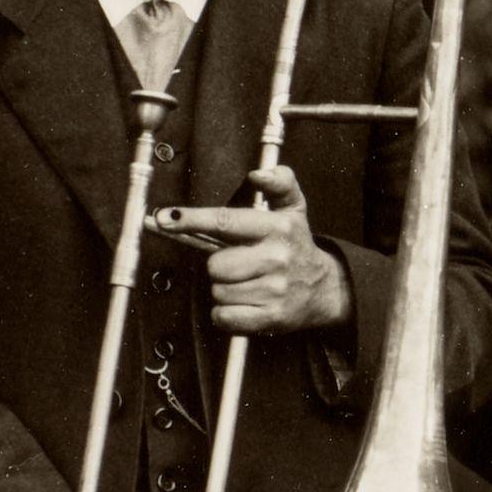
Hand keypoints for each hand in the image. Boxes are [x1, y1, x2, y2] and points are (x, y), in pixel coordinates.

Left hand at [169, 170, 349, 336]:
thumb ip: (279, 182)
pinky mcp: (272, 317)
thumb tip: (259, 174)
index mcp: (277, 227)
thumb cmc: (296, 245)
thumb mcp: (293, 207)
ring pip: (218, 292)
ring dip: (225, 290)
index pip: (225, 221)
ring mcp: (275, 289)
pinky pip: (225, 316)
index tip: (166, 218)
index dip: (192, 219)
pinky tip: (245, 303)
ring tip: (247, 283)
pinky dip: (227, 314)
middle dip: (220, 266)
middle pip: (215, 265)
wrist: (325, 288)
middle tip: (239, 263)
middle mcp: (277, 257)